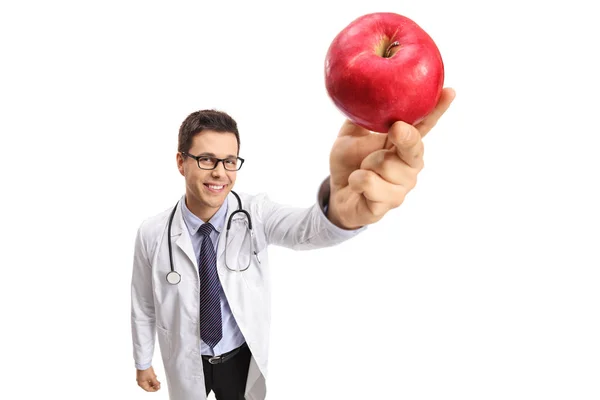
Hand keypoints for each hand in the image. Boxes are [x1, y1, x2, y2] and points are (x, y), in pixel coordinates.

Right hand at [136, 366, 160, 391]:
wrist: (143, 362)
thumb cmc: (146, 369)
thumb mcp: (152, 377)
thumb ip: (156, 383)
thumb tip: (158, 387)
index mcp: (141, 384)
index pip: (148, 389)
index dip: (154, 390)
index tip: (158, 388)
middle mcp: (140, 382)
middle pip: (148, 386)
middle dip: (154, 386)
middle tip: (158, 385)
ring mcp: (140, 378)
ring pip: (147, 383)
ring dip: (153, 382)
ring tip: (157, 381)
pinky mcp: (142, 375)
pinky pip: (147, 379)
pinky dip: (151, 379)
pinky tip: (154, 378)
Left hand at [327, 88, 455, 228]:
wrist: (337, 195)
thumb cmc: (349, 163)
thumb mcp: (351, 135)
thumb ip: (362, 115)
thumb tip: (365, 88)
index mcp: (404, 145)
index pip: (425, 125)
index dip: (438, 109)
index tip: (450, 91)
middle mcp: (409, 166)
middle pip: (414, 147)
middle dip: (405, 137)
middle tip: (396, 129)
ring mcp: (402, 187)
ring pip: (385, 165)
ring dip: (365, 165)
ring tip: (361, 169)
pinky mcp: (389, 204)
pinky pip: (370, 183)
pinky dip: (356, 180)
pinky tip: (356, 184)